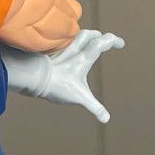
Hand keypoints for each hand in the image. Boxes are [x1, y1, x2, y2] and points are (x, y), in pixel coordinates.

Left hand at [2, 30, 123, 121]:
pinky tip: (69, 51)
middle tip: (106, 41)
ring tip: (90, 42)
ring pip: (76, 36)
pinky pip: (63, 43)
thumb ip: (94, 107)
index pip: (101, 43)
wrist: (34, 78)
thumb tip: (106, 119)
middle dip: (100, 36)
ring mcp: (61, 51)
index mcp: (83, 60)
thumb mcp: (80, 98)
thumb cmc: (57, 86)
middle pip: (89, 35)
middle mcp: (73, 52)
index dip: (113, 40)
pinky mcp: (52, 54)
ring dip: (86, 37)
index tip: (121, 44)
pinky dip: (70, 43)